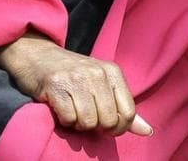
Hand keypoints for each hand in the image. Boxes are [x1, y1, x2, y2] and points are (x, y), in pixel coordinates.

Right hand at [0, 33, 152, 136]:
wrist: (39, 56)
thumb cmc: (75, 75)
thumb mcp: (103, 85)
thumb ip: (125, 109)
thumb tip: (148, 132)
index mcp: (113, 72)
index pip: (128, 112)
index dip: (118, 127)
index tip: (106, 126)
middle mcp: (98, 73)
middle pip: (108, 120)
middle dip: (97, 127)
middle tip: (87, 117)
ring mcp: (77, 78)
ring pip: (88, 122)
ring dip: (79, 124)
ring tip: (74, 111)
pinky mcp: (56, 86)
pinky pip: (68, 119)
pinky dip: (64, 120)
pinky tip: (61, 108)